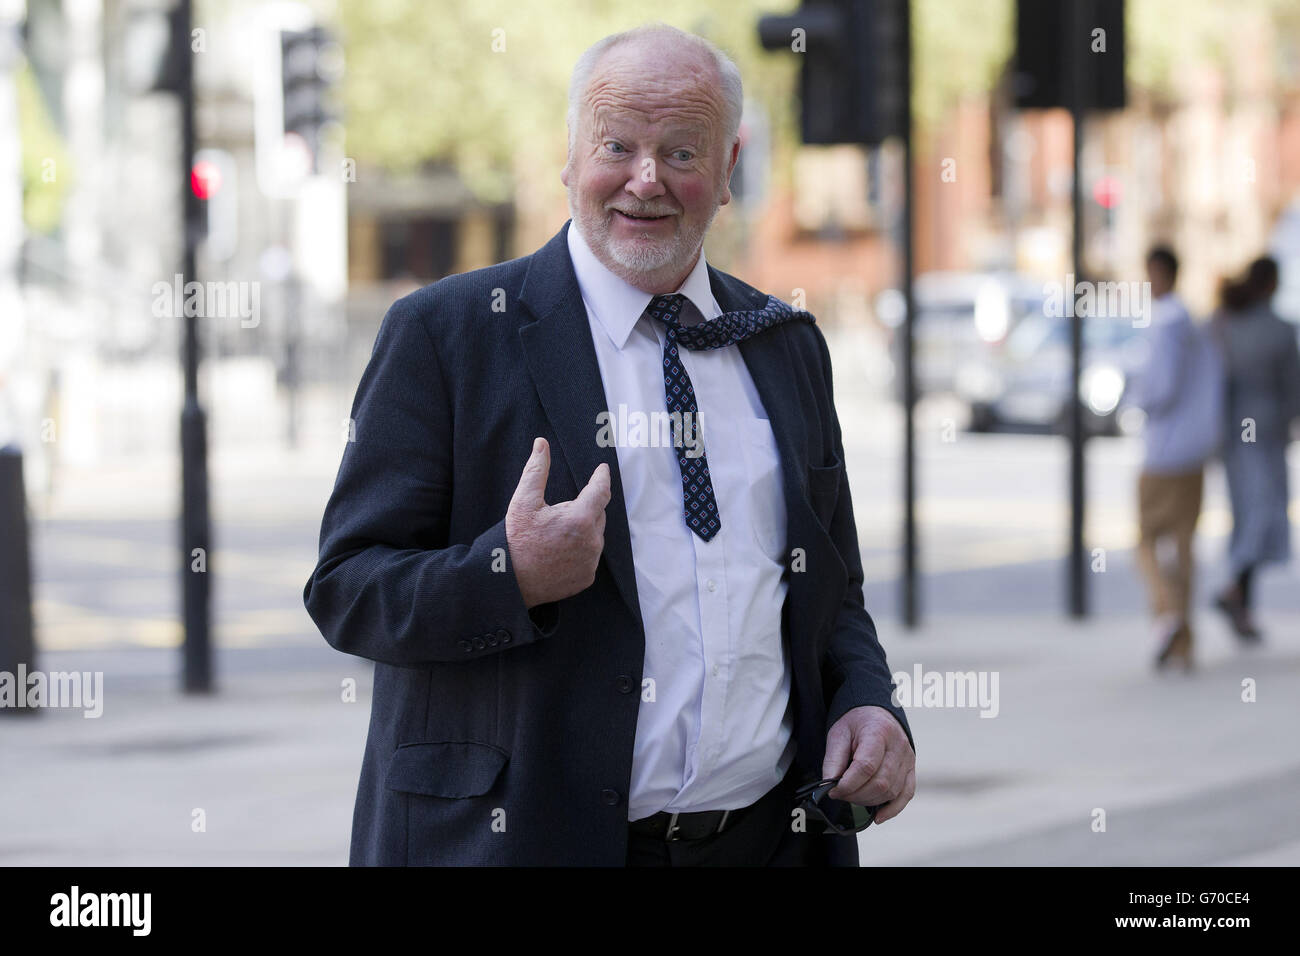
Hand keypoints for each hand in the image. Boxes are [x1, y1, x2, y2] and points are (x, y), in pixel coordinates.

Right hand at [506, 437, 610, 607]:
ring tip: (555, 535)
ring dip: (582, 529)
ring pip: (594, 536)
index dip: (602, 477)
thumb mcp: (523, 502)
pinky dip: (580, 549)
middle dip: (584, 508)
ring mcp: (590, 561)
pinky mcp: (586, 577)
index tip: (602, 470)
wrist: (510, 581)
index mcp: (580, 519)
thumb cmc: (516, 541)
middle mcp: (591, 541)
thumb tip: (542, 444)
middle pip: (597, 514)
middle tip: (557, 513)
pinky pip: (589, 556)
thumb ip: (536, 470)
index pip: (601, 491)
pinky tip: (559, 551)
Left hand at [822, 705, 914, 823]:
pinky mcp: (911, 770)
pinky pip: (906, 795)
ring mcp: (908, 759)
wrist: (877, 714)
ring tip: (852, 796)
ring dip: (869, 801)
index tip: (833, 790)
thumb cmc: (857, 723)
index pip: (866, 766)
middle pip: (880, 782)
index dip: (848, 784)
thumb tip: (828, 785)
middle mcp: (898, 746)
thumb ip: (833, 759)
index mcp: (878, 732)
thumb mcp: (838, 733)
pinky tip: (878, 816)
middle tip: (840, 794)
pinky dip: (892, 809)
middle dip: (856, 795)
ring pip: (892, 791)